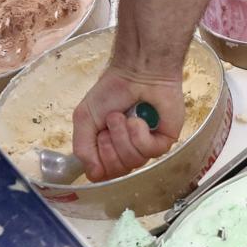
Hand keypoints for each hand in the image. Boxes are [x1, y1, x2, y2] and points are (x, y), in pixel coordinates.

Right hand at [72, 66, 185, 180]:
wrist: (137, 72)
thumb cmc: (112, 90)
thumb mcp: (85, 118)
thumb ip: (82, 148)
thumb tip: (93, 175)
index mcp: (108, 147)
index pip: (102, 174)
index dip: (98, 161)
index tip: (98, 137)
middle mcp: (127, 150)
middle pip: (117, 171)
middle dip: (110, 144)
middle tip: (112, 121)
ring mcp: (146, 147)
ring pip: (132, 161)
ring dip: (123, 135)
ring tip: (125, 116)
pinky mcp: (164, 141)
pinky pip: (149, 151)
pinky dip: (139, 133)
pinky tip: (139, 119)